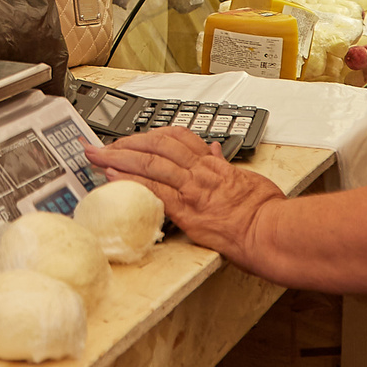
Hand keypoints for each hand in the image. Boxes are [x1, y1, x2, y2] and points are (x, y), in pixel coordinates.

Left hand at [84, 127, 281, 266]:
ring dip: (118, 156)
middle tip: (101, 144)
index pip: (176, 138)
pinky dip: (129, 179)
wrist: (270, 231)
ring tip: (96, 155)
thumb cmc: (265, 211)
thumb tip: (214, 151)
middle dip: (125, 142)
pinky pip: (151, 189)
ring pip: (149, 162)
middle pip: (156, 145)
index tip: (133, 136)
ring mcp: (191, 189)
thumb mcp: (246, 178)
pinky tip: (111, 175)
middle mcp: (199, 172)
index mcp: (212, 164)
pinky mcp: (186, 210)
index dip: (150, 135)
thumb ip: (225, 164)